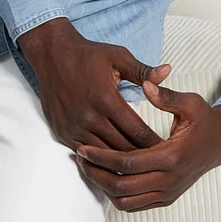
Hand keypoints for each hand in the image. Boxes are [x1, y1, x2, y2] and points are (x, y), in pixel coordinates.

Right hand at [17, 17, 172, 153]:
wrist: (53, 55)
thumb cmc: (87, 55)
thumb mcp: (118, 57)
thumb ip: (143, 71)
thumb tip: (167, 71)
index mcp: (107, 99)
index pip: (137, 132)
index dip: (154, 143)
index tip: (167, 149)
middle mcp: (89, 117)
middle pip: (123, 149)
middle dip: (142, 157)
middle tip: (158, 162)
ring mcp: (74, 127)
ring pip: (105, 155)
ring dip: (121, 162)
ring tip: (139, 166)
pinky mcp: (63, 132)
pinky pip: (86, 154)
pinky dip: (100, 159)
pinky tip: (113, 161)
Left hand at [74, 80, 220, 211]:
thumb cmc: (204, 119)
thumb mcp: (189, 103)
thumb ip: (165, 95)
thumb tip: (146, 84)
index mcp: (173, 156)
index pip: (128, 163)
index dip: (102, 157)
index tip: (83, 147)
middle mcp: (171, 180)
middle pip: (122, 187)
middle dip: (96, 174)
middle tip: (79, 157)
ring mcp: (169, 193)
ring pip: (127, 202)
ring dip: (104, 187)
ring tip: (89, 167)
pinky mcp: (167, 198)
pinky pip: (136, 205)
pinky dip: (117, 195)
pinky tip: (105, 176)